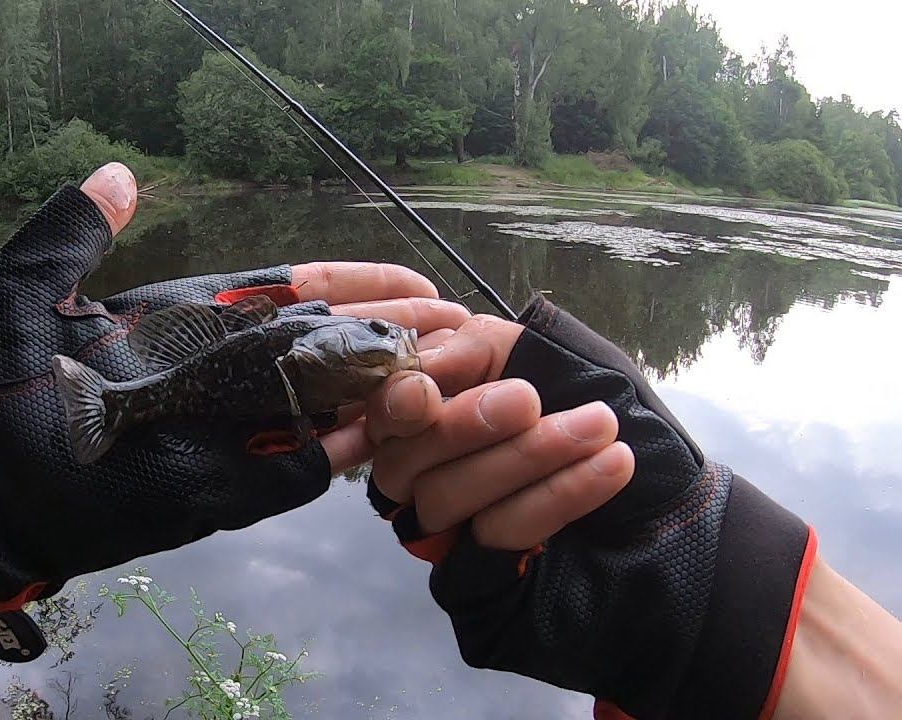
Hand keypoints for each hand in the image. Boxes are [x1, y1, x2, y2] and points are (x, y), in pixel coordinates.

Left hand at [0, 163, 467, 659]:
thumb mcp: (23, 291)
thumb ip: (75, 232)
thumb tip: (121, 174)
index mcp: (181, 322)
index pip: (284, 294)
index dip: (349, 283)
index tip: (409, 276)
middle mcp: (212, 377)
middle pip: (320, 347)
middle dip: (390, 333)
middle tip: (459, 323)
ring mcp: (217, 436)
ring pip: (320, 407)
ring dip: (384, 388)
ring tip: (452, 369)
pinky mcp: (212, 490)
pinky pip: (291, 470)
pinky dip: (343, 450)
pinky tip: (393, 429)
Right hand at [358, 315, 633, 555]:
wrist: (681, 495)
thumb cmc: (609, 409)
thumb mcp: (552, 353)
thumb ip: (485, 346)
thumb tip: (425, 365)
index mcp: (432, 411)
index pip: (382, 411)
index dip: (393, 403)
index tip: (426, 392)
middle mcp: (425, 474)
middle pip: (402, 458)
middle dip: (461, 426)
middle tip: (527, 400)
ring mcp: (449, 533)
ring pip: (444, 499)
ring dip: (525, 456)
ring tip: (599, 426)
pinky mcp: (482, 581)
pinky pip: (497, 538)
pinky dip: (556, 497)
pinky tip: (611, 465)